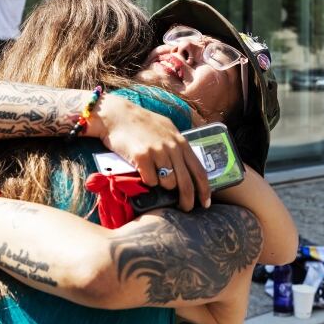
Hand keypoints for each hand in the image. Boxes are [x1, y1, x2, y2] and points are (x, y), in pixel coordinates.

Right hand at [92, 94, 210, 211]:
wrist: (117, 115)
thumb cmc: (141, 123)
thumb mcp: (167, 130)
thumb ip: (178, 146)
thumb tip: (188, 165)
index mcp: (181, 142)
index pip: (199, 170)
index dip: (205, 190)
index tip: (205, 203)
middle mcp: (172, 147)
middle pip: (186, 183)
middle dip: (187, 201)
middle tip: (185, 208)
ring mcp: (158, 152)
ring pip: (168, 183)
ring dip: (163, 186)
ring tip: (154, 176)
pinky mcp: (142, 157)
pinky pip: (150, 181)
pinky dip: (147, 181)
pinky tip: (142, 172)